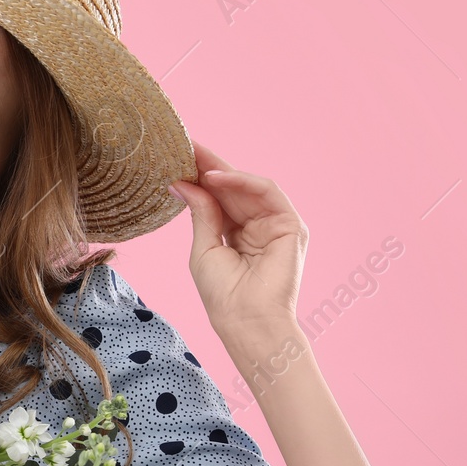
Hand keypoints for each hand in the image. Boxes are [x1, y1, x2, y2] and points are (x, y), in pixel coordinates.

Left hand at [168, 140, 307, 338]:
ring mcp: (276, 224)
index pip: (218, 197)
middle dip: (207, 165)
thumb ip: (201, 213)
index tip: (175, 155)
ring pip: (248, 186)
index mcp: (236, 233)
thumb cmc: (223, 295)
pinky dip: (242, 181)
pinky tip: (215, 177)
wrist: (246, 322)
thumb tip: (181, 183)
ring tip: (193, 157)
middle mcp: (258, 225)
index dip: (199, 176)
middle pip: (232, 187)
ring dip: (221, 169)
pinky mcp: (291, 224)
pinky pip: (267, 192)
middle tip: (182, 144)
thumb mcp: (204, 248)